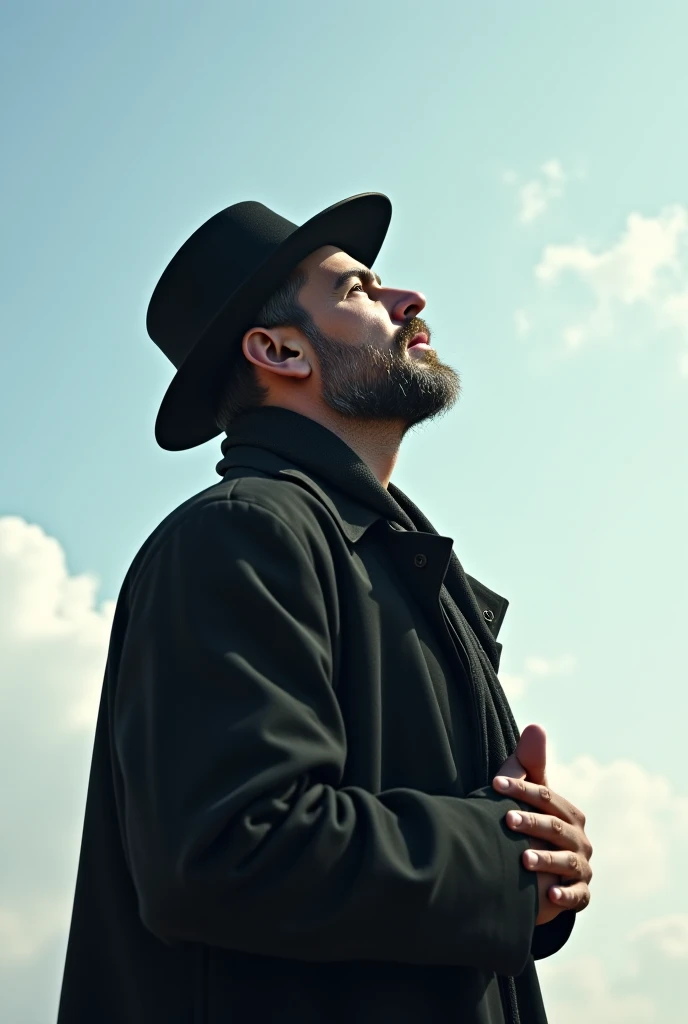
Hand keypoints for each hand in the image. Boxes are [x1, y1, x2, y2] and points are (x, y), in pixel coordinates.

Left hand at [493, 725, 592, 925]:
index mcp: (568, 814)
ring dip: (547, 860)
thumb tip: (536, 726)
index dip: (521, 788)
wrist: (538, 876)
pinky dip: (566, 895)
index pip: (546, 796)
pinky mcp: (580, 895)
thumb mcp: (528, 796)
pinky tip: (551, 894)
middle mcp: (579, 839)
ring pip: (566, 862)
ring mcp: (581, 868)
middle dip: (532, 823)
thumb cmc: (530, 826)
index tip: (494, 784)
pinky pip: (577, 896)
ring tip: (523, 859)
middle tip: (506, 819)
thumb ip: (530, 764)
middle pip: (556, 827)